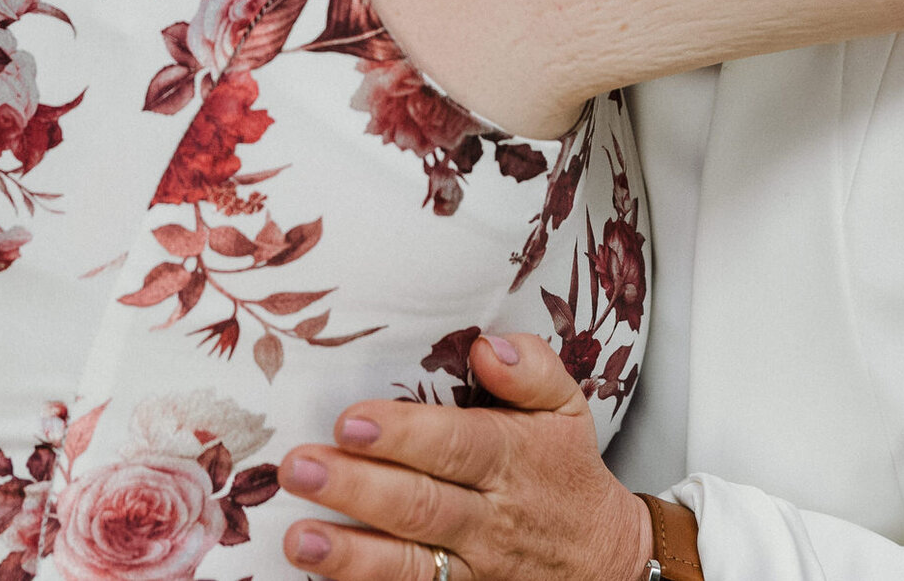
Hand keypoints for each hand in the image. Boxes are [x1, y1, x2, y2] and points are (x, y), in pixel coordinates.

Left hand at [282, 333, 651, 580]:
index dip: (403, 435)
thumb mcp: (567, 407)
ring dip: (350, 555)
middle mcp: (490, 516)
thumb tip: (486, 346)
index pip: (457, 445)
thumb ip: (532, 368)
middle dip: (357, 489)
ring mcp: (472, 565)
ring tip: (299, 539)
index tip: (350, 420)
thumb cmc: (564, 468)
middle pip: (421, 505)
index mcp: (513, 457)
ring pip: (409, 565)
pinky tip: (324, 576)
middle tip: (300, 468)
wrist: (604, 558)